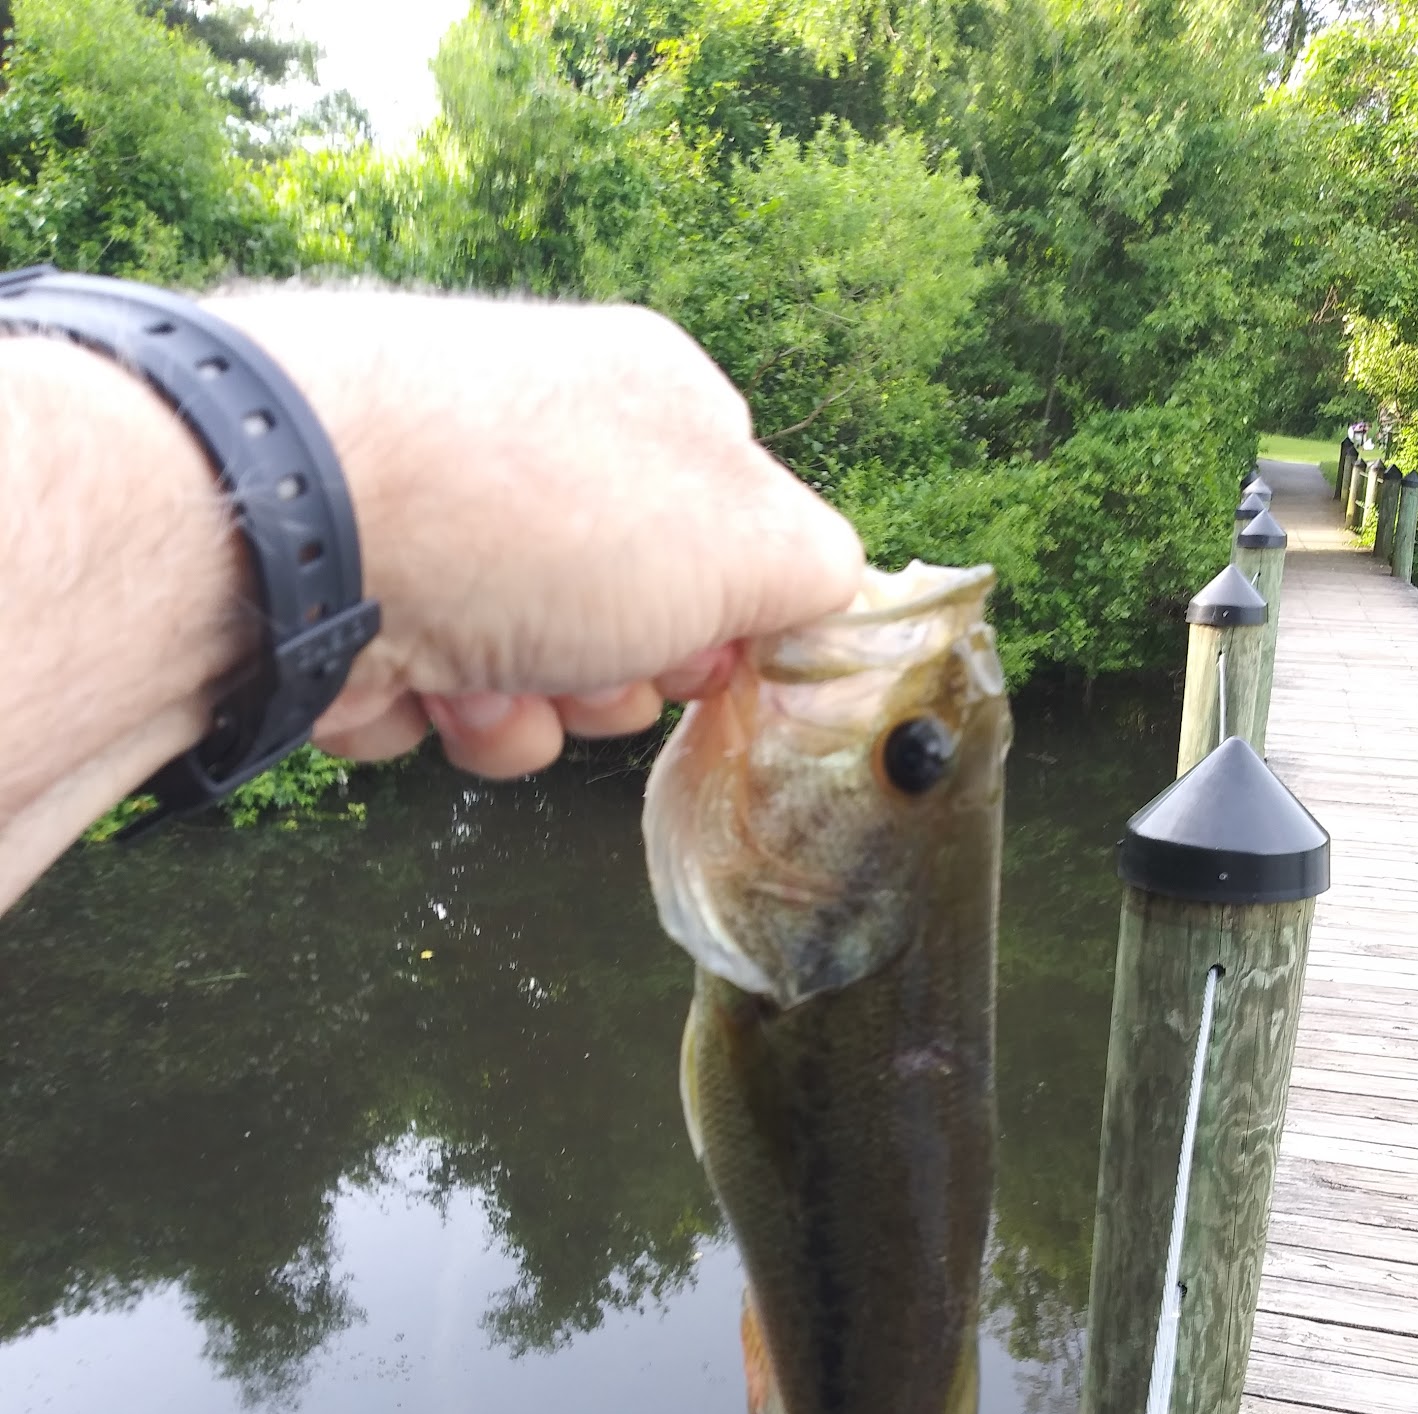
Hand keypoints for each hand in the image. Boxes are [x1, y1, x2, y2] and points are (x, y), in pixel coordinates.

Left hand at [214, 290, 865, 776]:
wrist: (291, 522)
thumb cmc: (537, 515)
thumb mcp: (743, 545)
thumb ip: (818, 573)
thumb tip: (832, 595)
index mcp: (651, 401)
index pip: (737, 535)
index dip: (730, 623)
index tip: (708, 664)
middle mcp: (540, 445)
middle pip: (625, 623)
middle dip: (608, 682)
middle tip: (584, 671)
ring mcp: (438, 517)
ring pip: (523, 678)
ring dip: (512, 714)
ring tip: (471, 680)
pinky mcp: (348, 588)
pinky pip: (421, 690)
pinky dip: (416, 708)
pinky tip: (392, 675)